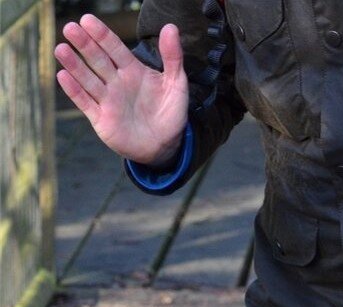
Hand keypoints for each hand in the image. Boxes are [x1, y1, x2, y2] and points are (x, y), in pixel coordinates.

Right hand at [54, 14, 188, 165]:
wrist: (165, 145)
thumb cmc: (170, 113)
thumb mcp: (177, 84)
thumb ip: (173, 57)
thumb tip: (171, 27)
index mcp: (133, 71)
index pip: (115, 48)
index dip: (102, 35)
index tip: (88, 20)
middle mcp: (116, 82)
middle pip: (98, 60)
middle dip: (84, 44)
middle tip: (70, 28)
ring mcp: (107, 99)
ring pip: (87, 79)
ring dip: (74, 65)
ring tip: (61, 49)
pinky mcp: (101, 118)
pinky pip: (85, 102)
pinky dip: (74, 90)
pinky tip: (63, 76)